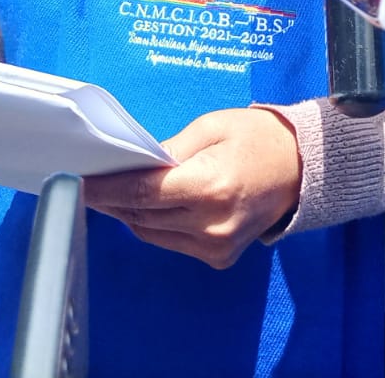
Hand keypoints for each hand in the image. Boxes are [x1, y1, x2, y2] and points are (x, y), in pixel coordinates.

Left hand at [83, 108, 301, 268]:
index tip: (79, 182)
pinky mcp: (219, 257)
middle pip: (141, 215)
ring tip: (116, 190)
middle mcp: (212, 224)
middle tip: (89, 181)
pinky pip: (171, 241)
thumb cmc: (259, 138)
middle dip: (112, 198)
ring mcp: (216, 246)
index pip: (142, 192)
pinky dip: (155, 223)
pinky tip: (150, 204)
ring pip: (151, 232)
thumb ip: (169, 150)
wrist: (305, 168)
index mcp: (211, 187)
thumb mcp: (211, 127)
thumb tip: (132, 166)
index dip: (106, 189)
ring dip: (131, 212)